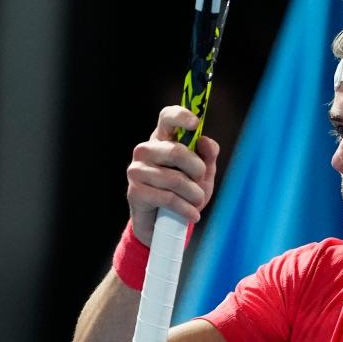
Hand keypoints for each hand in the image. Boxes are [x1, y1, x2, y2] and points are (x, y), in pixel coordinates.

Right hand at [126, 106, 219, 246]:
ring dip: (193, 194)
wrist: (166, 225)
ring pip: (174, 179)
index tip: (196, 124)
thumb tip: (204, 140)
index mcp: (162, 139)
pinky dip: (185, 209)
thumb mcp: (203, 173)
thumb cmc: (185, 192)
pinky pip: (167, 198)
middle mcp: (146, 150)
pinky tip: (192, 215)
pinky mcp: (134, 192)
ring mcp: (137, 170)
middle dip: (196, 169)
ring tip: (197, 203)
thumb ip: (207, 155)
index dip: (180, 116)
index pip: (167, 117)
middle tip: (201, 180)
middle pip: (176, 151)